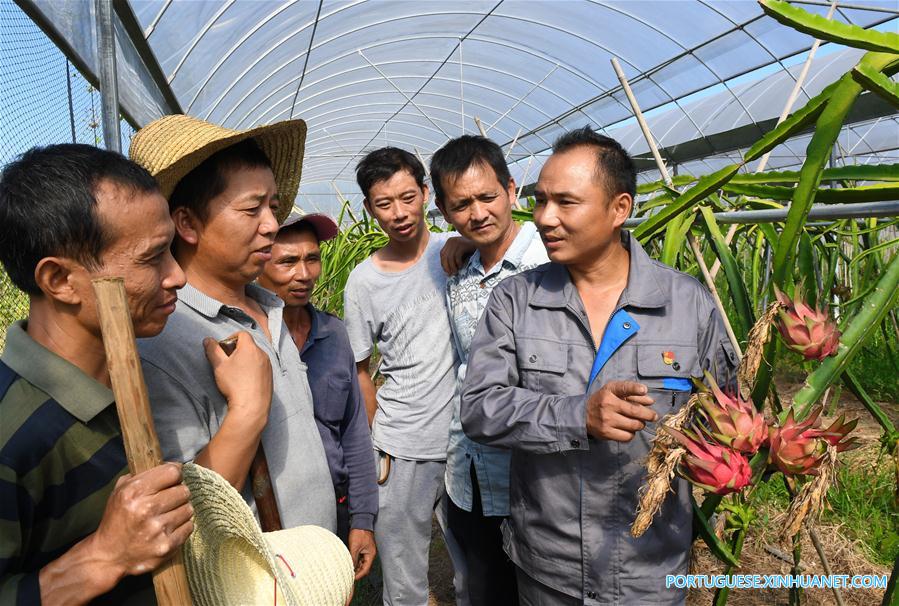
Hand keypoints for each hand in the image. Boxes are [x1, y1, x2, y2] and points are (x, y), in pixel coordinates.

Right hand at [89, 463, 192, 585]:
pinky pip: (189, 527)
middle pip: (184, 490)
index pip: (172, 472)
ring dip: (181, 510)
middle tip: (169, 499)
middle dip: (178, 493)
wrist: (108, 556)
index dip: (175, 474)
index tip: (172, 479)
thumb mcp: (120, 492)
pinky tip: (169, 528)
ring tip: (168, 515)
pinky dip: (182, 526)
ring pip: (188, 509)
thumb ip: (142, 475)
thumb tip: (173, 465)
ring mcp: (158, 529)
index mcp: (134, 492)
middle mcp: (146, 510)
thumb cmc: (117, 520)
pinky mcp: (167, 546)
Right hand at [203, 331, 271, 424]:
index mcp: (250, 348)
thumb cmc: (234, 384)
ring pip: (255, 356)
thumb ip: (212, 350)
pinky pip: (261, 367)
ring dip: (246, 360)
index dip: (231, 338)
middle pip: (249, 345)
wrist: (251, 406)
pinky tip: (245, 381)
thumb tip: (208, 340)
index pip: (242, 334)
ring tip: (236, 373)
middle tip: (228, 361)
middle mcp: (262, 354)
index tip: (224, 349)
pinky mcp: (270, 376)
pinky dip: (253, 369)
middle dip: (237, 350)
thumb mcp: (219, 366)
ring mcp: (268, 366)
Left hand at [347, 528, 376, 579]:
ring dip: (356, 567)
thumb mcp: (355, 547)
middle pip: (364, 567)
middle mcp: (370, 554)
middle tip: (349, 576)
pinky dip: (355, 561)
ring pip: (361, 563)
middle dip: (357, 572)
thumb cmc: (359, 532)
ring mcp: (367, 551)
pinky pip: (360, 558)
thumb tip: (350, 568)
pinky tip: (349, 562)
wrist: (361, 521)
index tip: (352, 579)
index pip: (366, 569)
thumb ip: (353, 558)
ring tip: (348, 570)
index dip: (359, 575)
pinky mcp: (363, 548)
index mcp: (370, 554)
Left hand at [440, 236, 475, 274]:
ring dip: (453, 266)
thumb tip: (446, 270)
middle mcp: (451, 240)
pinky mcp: (463, 244)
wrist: (481, 244)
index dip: (443, 263)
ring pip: (450, 257)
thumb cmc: (470, 251)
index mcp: (449, 242)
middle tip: (451, 274)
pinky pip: (457, 256)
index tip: (447, 271)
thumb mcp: (459, 253)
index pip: (442, 254)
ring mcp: (457, 241)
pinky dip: (458, 263)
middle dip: (447, 266)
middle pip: (444, 256)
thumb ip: (452, 257)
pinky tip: (461, 266)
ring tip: (456, 271)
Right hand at [585, 381, 656, 441]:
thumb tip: (650, 401)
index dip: (635, 389)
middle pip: (635, 411)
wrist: (583, 415)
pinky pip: (627, 436)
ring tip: (639, 423)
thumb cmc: (603, 401)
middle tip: (654, 416)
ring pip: (634, 425)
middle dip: (648, 415)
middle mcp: (608, 404)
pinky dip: (632, 434)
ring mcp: (607, 419)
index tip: (644, 390)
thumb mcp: (614, 392)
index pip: (624, 388)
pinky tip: (629, 430)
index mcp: (610, 391)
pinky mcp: (606, 432)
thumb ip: (632, 394)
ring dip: (640, 425)